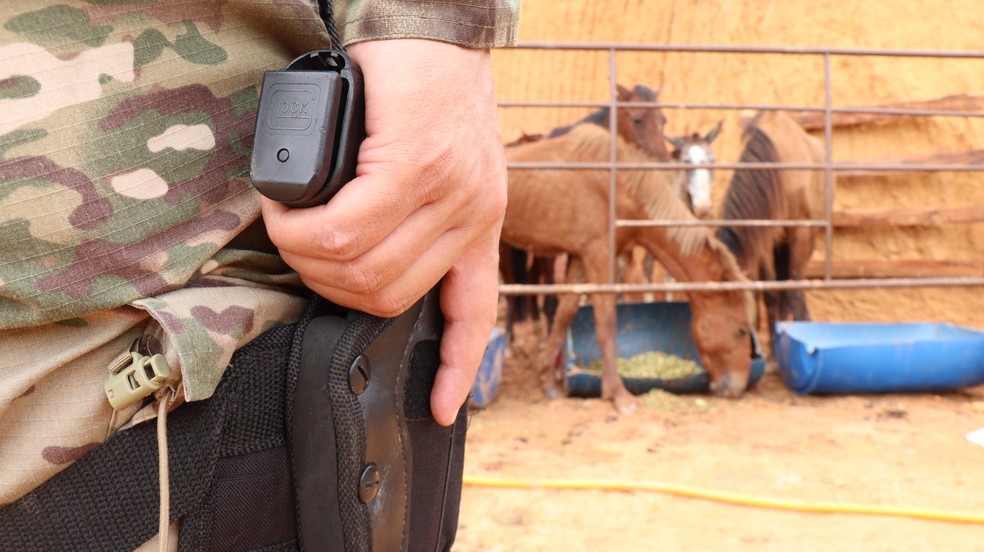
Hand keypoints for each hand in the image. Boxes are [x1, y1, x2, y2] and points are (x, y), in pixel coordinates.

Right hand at [261, 39, 506, 425]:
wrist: (431, 20)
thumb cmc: (425, 85)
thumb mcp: (444, 160)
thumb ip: (417, 214)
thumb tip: (360, 255)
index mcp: (481, 221)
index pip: (476, 311)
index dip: (455, 366)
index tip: (438, 407)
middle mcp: (472, 213)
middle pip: (384, 297)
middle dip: (325, 285)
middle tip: (300, 247)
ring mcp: (445, 190)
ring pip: (357, 267)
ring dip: (303, 255)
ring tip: (288, 221)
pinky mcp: (411, 163)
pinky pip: (345, 228)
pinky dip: (300, 225)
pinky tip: (286, 204)